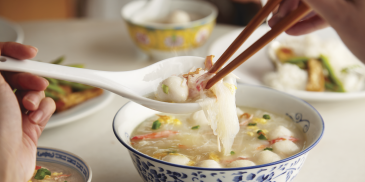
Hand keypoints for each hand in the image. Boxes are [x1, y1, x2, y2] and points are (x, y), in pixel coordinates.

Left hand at [0, 42, 55, 181]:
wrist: (7, 165)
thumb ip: (0, 69)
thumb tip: (2, 55)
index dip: (12, 52)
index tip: (27, 53)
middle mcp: (0, 98)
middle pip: (19, 74)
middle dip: (30, 78)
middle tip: (36, 81)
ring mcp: (15, 110)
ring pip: (35, 89)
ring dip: (37, 97)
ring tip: (31, 107)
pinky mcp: (31, 121)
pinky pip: (45, 106)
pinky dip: (44, 110)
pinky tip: (35, 119)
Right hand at [269, 0, 364, 61]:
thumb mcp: (340, 16)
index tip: (276, 4)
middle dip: (293, 3)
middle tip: (275, 17)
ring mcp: (353, 2)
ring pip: (321, 1)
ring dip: (299, 13)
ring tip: (279, 25)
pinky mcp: (354, 10)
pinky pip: (330, 10)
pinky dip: (312, 20)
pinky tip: (293, 30)